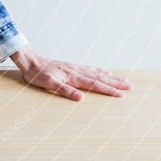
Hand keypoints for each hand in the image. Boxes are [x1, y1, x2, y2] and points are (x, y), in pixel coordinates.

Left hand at [10, 47, 132, 100]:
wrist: (30, 62)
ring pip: (97, 72)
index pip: (95, 84)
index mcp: (73, 77)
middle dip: (116, 83)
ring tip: (123, 80)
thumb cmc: (37, 74)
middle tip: (130, 86)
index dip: (109, 90)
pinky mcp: (72, 67)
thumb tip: (80, 98)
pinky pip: (90, 69)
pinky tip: (103, 72)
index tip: (122, 95)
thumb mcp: (48, 84)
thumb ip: (64, 90)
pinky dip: (100, 71)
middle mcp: (77, 71)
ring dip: (111, 77)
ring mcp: (76, 68)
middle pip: (101, 77)